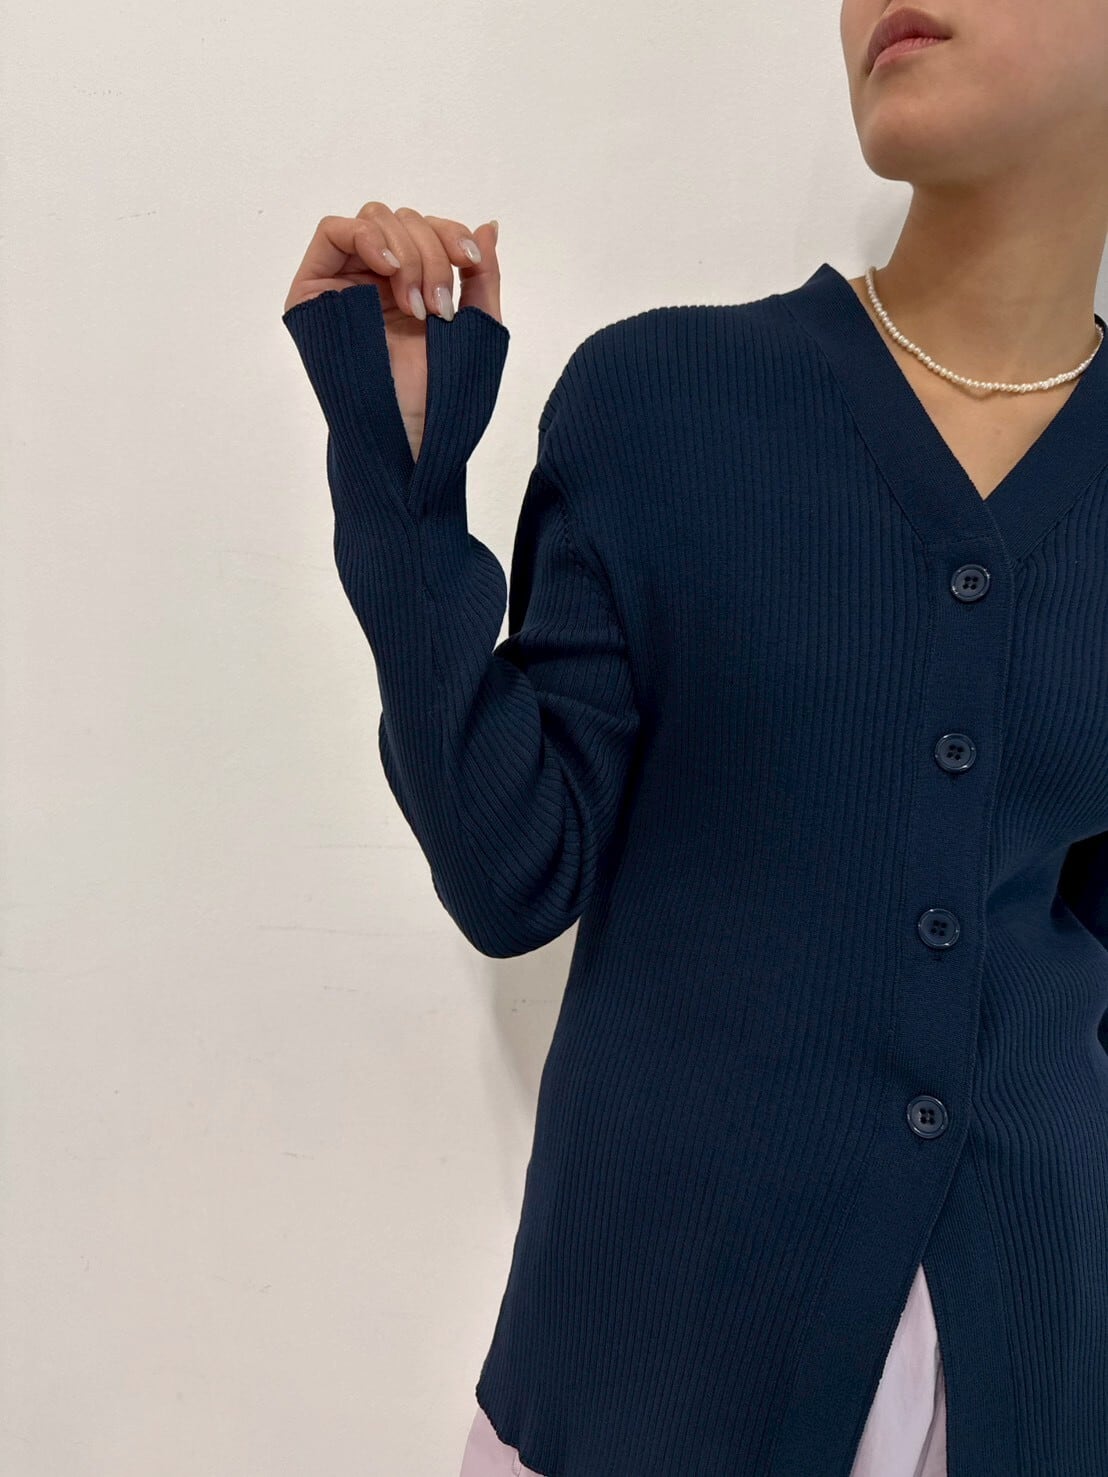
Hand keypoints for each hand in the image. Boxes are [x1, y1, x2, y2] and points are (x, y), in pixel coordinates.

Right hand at [283, 203, 501, 459]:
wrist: (409, 433)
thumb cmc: (438, 394)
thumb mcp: (475, 326)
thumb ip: (480, 276)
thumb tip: (489, 225)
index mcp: (410, 284)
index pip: (427, 229)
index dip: (451, 234)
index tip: (470, 262)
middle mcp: (374, 278)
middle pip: (402, 221)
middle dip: (430, 254)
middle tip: (438, 307)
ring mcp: (343, 281)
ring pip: (374, 220)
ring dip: (406, 255)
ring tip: (415, 308)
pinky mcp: (312, 289)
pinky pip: (332, 231)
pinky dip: (367, 238)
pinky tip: (390, 271)